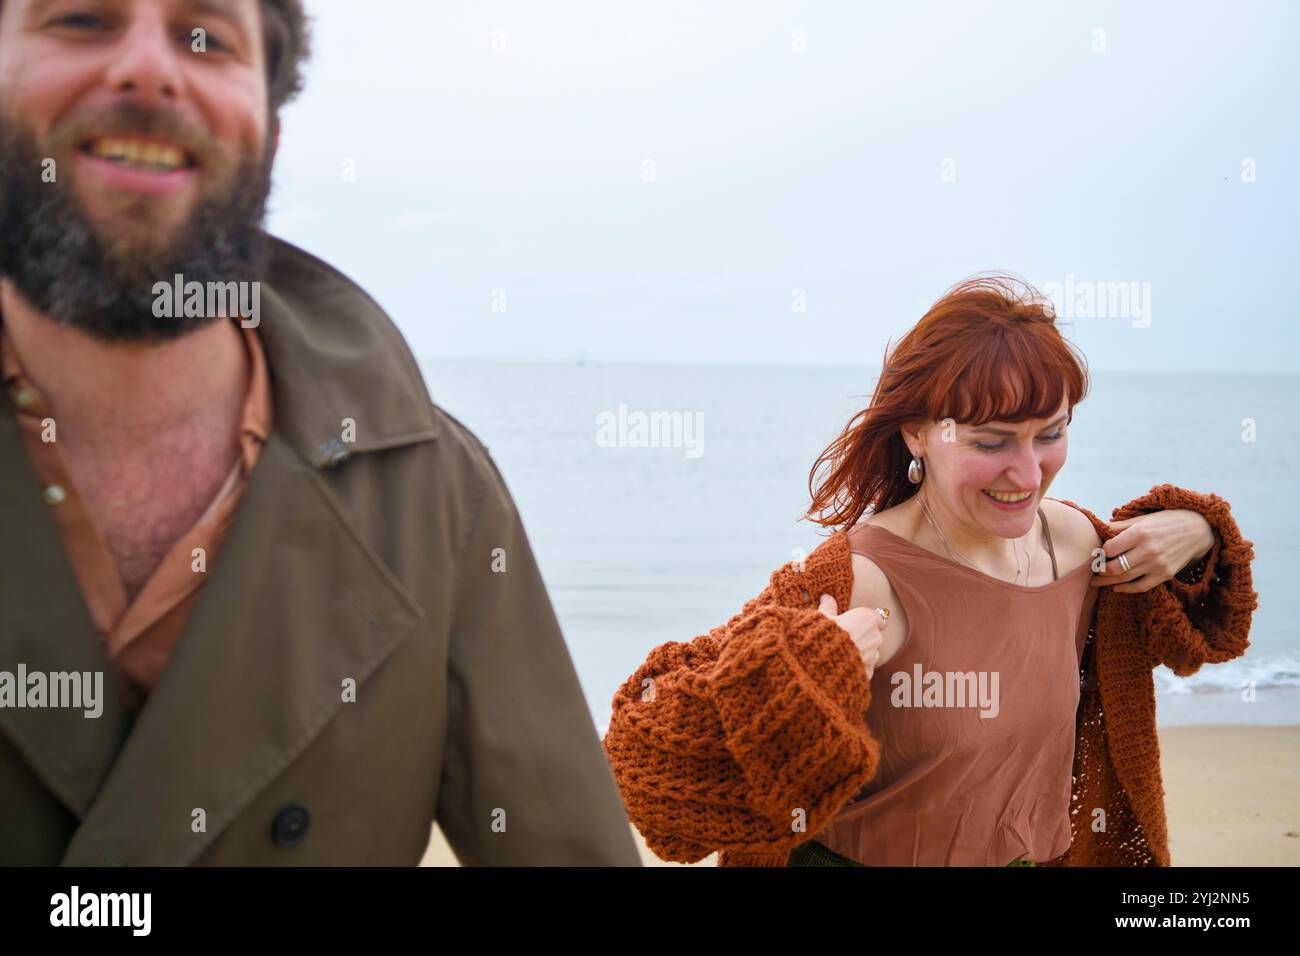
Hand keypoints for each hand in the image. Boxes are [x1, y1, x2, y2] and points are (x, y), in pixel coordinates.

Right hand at [818, 593, 887, 678]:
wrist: (818, 663)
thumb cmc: (821, 635)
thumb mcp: (821, 617)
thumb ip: (828, 607)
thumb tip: (826, 597)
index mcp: (866, 619)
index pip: (878, 617)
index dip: (868, 621)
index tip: (859, 623)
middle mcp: (874, 637)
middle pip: (874, 636)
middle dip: (863, 637)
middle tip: (844, 639)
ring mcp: (873, 657)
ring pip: (871, 654)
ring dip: (861, 654)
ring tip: (841, 655)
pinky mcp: (867, 673)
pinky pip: (864, 669)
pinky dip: (856, 668)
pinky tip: (841, 667)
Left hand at [1091, 509, 1215, 592]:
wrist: (1198, 530)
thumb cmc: (1166, 521)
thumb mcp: (1142, 518)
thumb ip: (1119, 526)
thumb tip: (1097, 529)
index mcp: (1140, 533)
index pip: (1109, 548)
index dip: (1099, 553)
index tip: (1094, 554)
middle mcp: (1148, 550)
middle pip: (1114, 567)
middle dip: (1099, 571)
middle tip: (1091, 571)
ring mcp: (1158, 564)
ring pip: (1125, 578)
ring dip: (1107, 582)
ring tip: (1096, 582)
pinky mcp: (1165, 575)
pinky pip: (1141, 586)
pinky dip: (1126, 589)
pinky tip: (1115, 587)